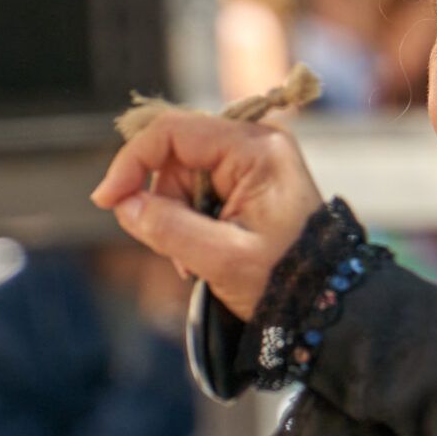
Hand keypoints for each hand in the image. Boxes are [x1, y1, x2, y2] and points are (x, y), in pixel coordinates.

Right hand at [91, 114, 325, 319]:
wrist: (328, 302)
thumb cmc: (287, 281)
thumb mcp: (223, 259)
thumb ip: (169, 228)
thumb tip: (124, 205)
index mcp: (256, 149)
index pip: (173, 133)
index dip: (132, 162)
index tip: (108, 200)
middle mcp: (255, 144)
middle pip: (175, 156)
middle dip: (164, 203)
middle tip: (179, 252)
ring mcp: (253, 161)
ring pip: (182, 177)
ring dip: (177, 219)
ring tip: (200, 260)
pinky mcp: (248, 182)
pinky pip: (199, 191)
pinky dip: (191, 222)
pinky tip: (207, 252)